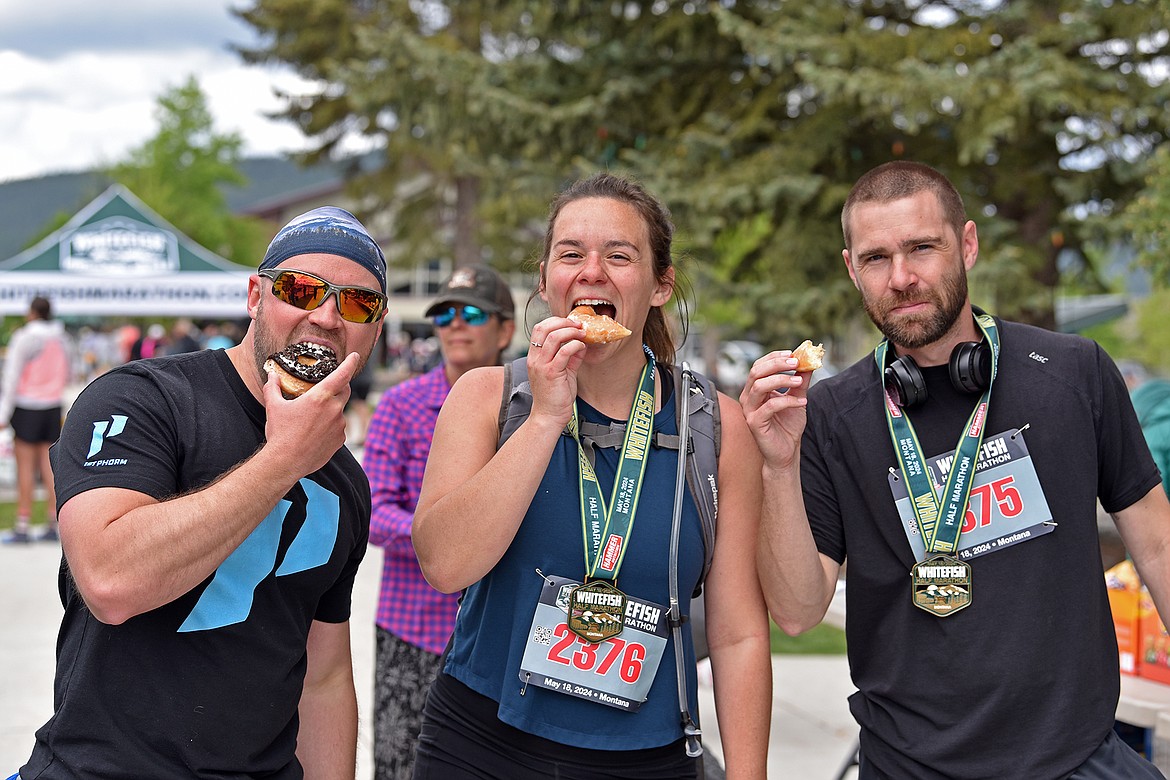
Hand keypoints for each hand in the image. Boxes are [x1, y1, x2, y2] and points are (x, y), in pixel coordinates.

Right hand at [261, 352, 357, 478]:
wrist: (285, 462)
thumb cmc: (280, 434)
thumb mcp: (273, 407)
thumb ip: (273, 388)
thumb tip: (272, 376)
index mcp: (319, 398)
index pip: (342, 375)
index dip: (350, 363)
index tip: (354, 356)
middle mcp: (334, 410)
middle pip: (345, 391)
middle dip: (340, 386)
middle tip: (328, 388)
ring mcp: (339, 426)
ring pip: (340, 411)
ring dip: (331, 410)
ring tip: (312, 419)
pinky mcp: (340, 440)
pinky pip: (338, 428)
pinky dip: (331, 426)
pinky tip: (316, 433)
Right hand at [525, 316, 587, 428]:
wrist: (548, 416)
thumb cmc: (555, 396)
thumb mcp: (563, 372)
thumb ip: (570, 357)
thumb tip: (581, 343)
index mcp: (534, 356)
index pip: (540, 328)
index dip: (555, 321)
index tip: (571, 322)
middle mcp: (535, 359)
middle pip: (544, 327)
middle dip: (563, 321)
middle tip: (578, 324)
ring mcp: (542, 365)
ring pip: (554, 337)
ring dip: (571, 331)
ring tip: (582, 333)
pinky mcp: (551, 373)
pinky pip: (564, 352)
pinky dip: (575, 345)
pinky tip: (582, 347)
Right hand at [739, 350, 808, 469]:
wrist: (786, 451)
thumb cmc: (788, 426)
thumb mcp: (797, 398)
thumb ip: (801, 381)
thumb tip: (810, 362)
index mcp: (755, 389)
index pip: (759, 365)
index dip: (774, 357)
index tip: (793, 354)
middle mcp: (748, 397)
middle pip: (756, 371)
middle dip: (777, 364)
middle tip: (796, 363)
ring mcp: (749, 410)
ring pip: (759, 386)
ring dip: (781, 380)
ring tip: (799, 381)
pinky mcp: (755, 422)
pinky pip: (770, 406)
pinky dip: (788, 401)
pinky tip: (802, 402)